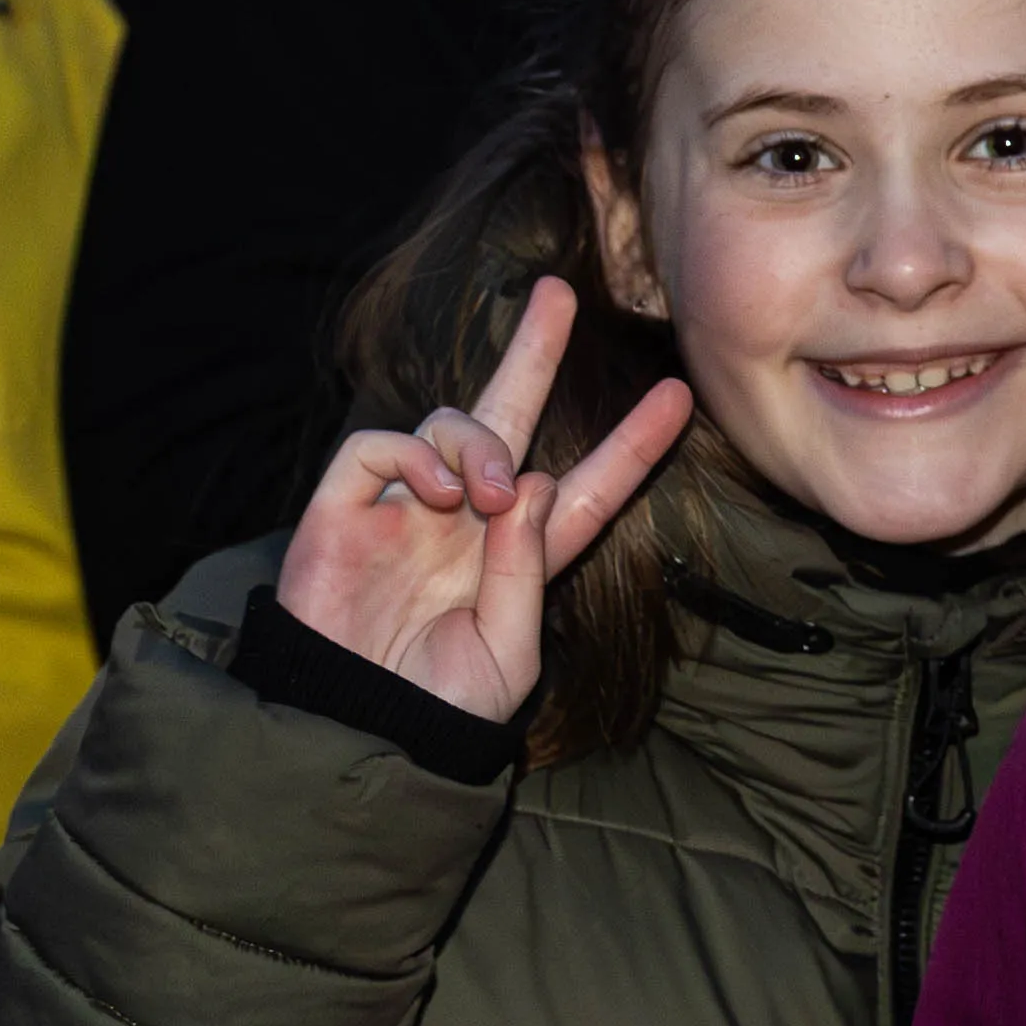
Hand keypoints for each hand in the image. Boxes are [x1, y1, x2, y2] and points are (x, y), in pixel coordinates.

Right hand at [275, 276, 691, 724]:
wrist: (353, 732)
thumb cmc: (436, 706)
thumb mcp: (509, 655)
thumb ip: (526, 574)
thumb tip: (528, 484)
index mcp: (520, 556)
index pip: (587, 487)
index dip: (633, 444)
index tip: (680, 397)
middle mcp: (467, 519)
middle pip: (510, 417)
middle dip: (533, 352)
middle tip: (559, 293)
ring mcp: (405, 508)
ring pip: (450, 425)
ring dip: (479, 443)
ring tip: (486, 493)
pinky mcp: (344, 507)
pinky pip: (379, 446)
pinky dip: (413, 454)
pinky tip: (435, 494)